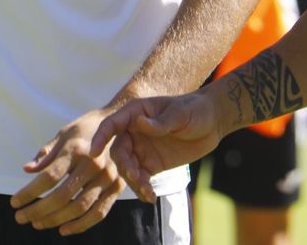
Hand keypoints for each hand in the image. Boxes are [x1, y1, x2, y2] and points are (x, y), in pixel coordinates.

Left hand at [11, 108, 125, 234]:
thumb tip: (27, 170)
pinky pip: (99, 213)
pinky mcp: (117, 188)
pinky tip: (63, 230)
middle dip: (38, 210)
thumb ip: (46, 154)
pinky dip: (80, 225)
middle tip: (21, 217)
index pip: (49, 176)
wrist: (120, 123)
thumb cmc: (86, 129)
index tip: (15, 202)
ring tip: (37, 223)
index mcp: (77, 149)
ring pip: (80, 208)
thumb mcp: (64, 134)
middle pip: (63, 196)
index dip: (30, 192)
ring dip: (55, 220)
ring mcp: (107, 178)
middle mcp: (93, 164)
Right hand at [91, 91, 223, 202]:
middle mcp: (134, 132)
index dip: (100, 137)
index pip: (112, 125)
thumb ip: (161, 121)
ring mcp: (142, 149)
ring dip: (133, 181)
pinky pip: (141, 179)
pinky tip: (151, 197)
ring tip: (147, 191)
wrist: (213, 122)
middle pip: (118, 151)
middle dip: (124, 166)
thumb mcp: (180, 113)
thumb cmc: (195, 109)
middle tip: (137, 177)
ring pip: (127, 168)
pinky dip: (143, 189)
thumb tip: (141, 123)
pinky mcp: (152, 164)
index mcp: (136, 113)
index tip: (93, 153)